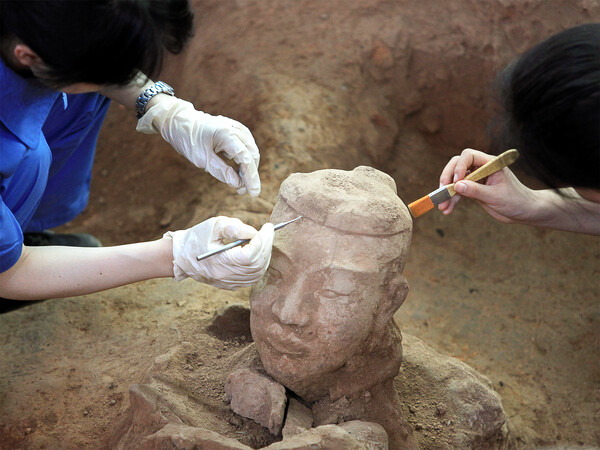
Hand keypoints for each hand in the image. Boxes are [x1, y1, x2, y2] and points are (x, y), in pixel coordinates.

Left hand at [137, 96, 260, 195]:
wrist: (180, 122)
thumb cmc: (188, 139)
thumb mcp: (200, 158)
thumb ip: (220, 171)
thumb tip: (237, 183)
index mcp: (226, 134)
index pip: (246, 159)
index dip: (251, 177)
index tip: (254, 193)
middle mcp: (235, 129)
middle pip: (252, 156)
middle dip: (250, 175)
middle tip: (241, 191)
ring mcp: (237, 128)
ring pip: (251, 152)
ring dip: (248, 169)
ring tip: (239, 184)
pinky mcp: (237, 131)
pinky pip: (246, 148)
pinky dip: (244, 161)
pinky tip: (237, 171)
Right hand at [165, 216, 273, 289]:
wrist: (180, 256)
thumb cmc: (197, 238)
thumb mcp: (214, 226)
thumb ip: (235, 227)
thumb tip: (255, 232)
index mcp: (221, 262)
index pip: (251, 255)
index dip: (264, 240)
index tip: (268, 227)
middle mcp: (226, 276)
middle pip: (257, 264)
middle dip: (266, 246)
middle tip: (268, 232)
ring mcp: (229, 283)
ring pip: (257, 273)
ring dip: (264, 255)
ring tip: (263, 240)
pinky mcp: (230, 285)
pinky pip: (252, 278)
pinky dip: (259, 265)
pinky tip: (257, 252)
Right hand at [438, 148, 536, 223]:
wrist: (524, 212)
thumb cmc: (516, 200)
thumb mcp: (495, 196)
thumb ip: (476, 190)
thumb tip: (456, 186)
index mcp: (490, 163)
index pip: (468, 156)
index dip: (459, 166)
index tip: (456, 182)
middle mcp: (481, 168)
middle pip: (457, 166)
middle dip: (447, 178)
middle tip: (442, 191)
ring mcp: (476, 179)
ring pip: (455, 180)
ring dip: (447, 193)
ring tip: (442, 206)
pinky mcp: (473, 190)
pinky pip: (458, 192)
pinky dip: (452, 200)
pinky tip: (448, 210)